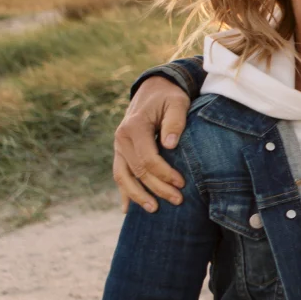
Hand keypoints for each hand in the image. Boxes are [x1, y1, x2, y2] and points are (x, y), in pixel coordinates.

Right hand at [113, 76, 189, 212]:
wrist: (153, 89)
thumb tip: (170, 145)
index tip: (182, 183)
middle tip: (178, 201)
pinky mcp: (121, 152)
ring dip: (137, 195)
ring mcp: (118, 146)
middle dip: (157, 188)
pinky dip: (123, 192)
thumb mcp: (177, 102)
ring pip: (122, 176)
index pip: (148, 158)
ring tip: (153, 210)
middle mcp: (121, 138)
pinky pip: (119, 174)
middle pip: (137, 171)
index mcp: (134, 127)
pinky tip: (127, 209)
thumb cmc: (169, 97)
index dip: (164, 173)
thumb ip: (175, 121)